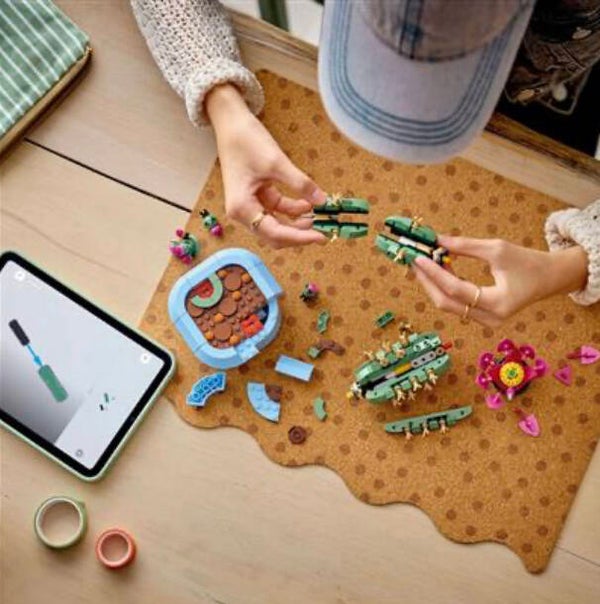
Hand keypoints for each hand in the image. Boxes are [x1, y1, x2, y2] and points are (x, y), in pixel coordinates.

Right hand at [205, 84, 326, 247]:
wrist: (231, 122)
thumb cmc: (246, 140)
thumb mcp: (276, 163)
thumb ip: (300, 184)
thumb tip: (322, 200)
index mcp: (242, 208)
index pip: (274, 233)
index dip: (299, 237)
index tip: (320, 236)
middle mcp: (242, 212)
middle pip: (274, 235)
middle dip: (298, 234)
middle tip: (322, 232)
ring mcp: (248, 205)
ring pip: (276, 225)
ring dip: (296, 223)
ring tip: (318, 216)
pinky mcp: (255, 197)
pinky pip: (276, 210)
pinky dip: (292, 210)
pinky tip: (308, 204)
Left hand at [412, 236, 588, 326]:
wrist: (548, 278)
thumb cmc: (527, 261)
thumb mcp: (497, 248)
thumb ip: (464, 246)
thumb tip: (436, 240)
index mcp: (498, 303)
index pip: (455, 289)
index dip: (434, 273)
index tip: (418, 258)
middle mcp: (490, 318)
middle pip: (446, 303)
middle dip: (427, 282)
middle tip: (414, 262)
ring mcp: (486, 321)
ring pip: (449, 305)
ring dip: (434, 285)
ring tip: (424, 263)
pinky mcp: (482, 318)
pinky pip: (456, 304)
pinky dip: (444, 288)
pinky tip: (438, 271)